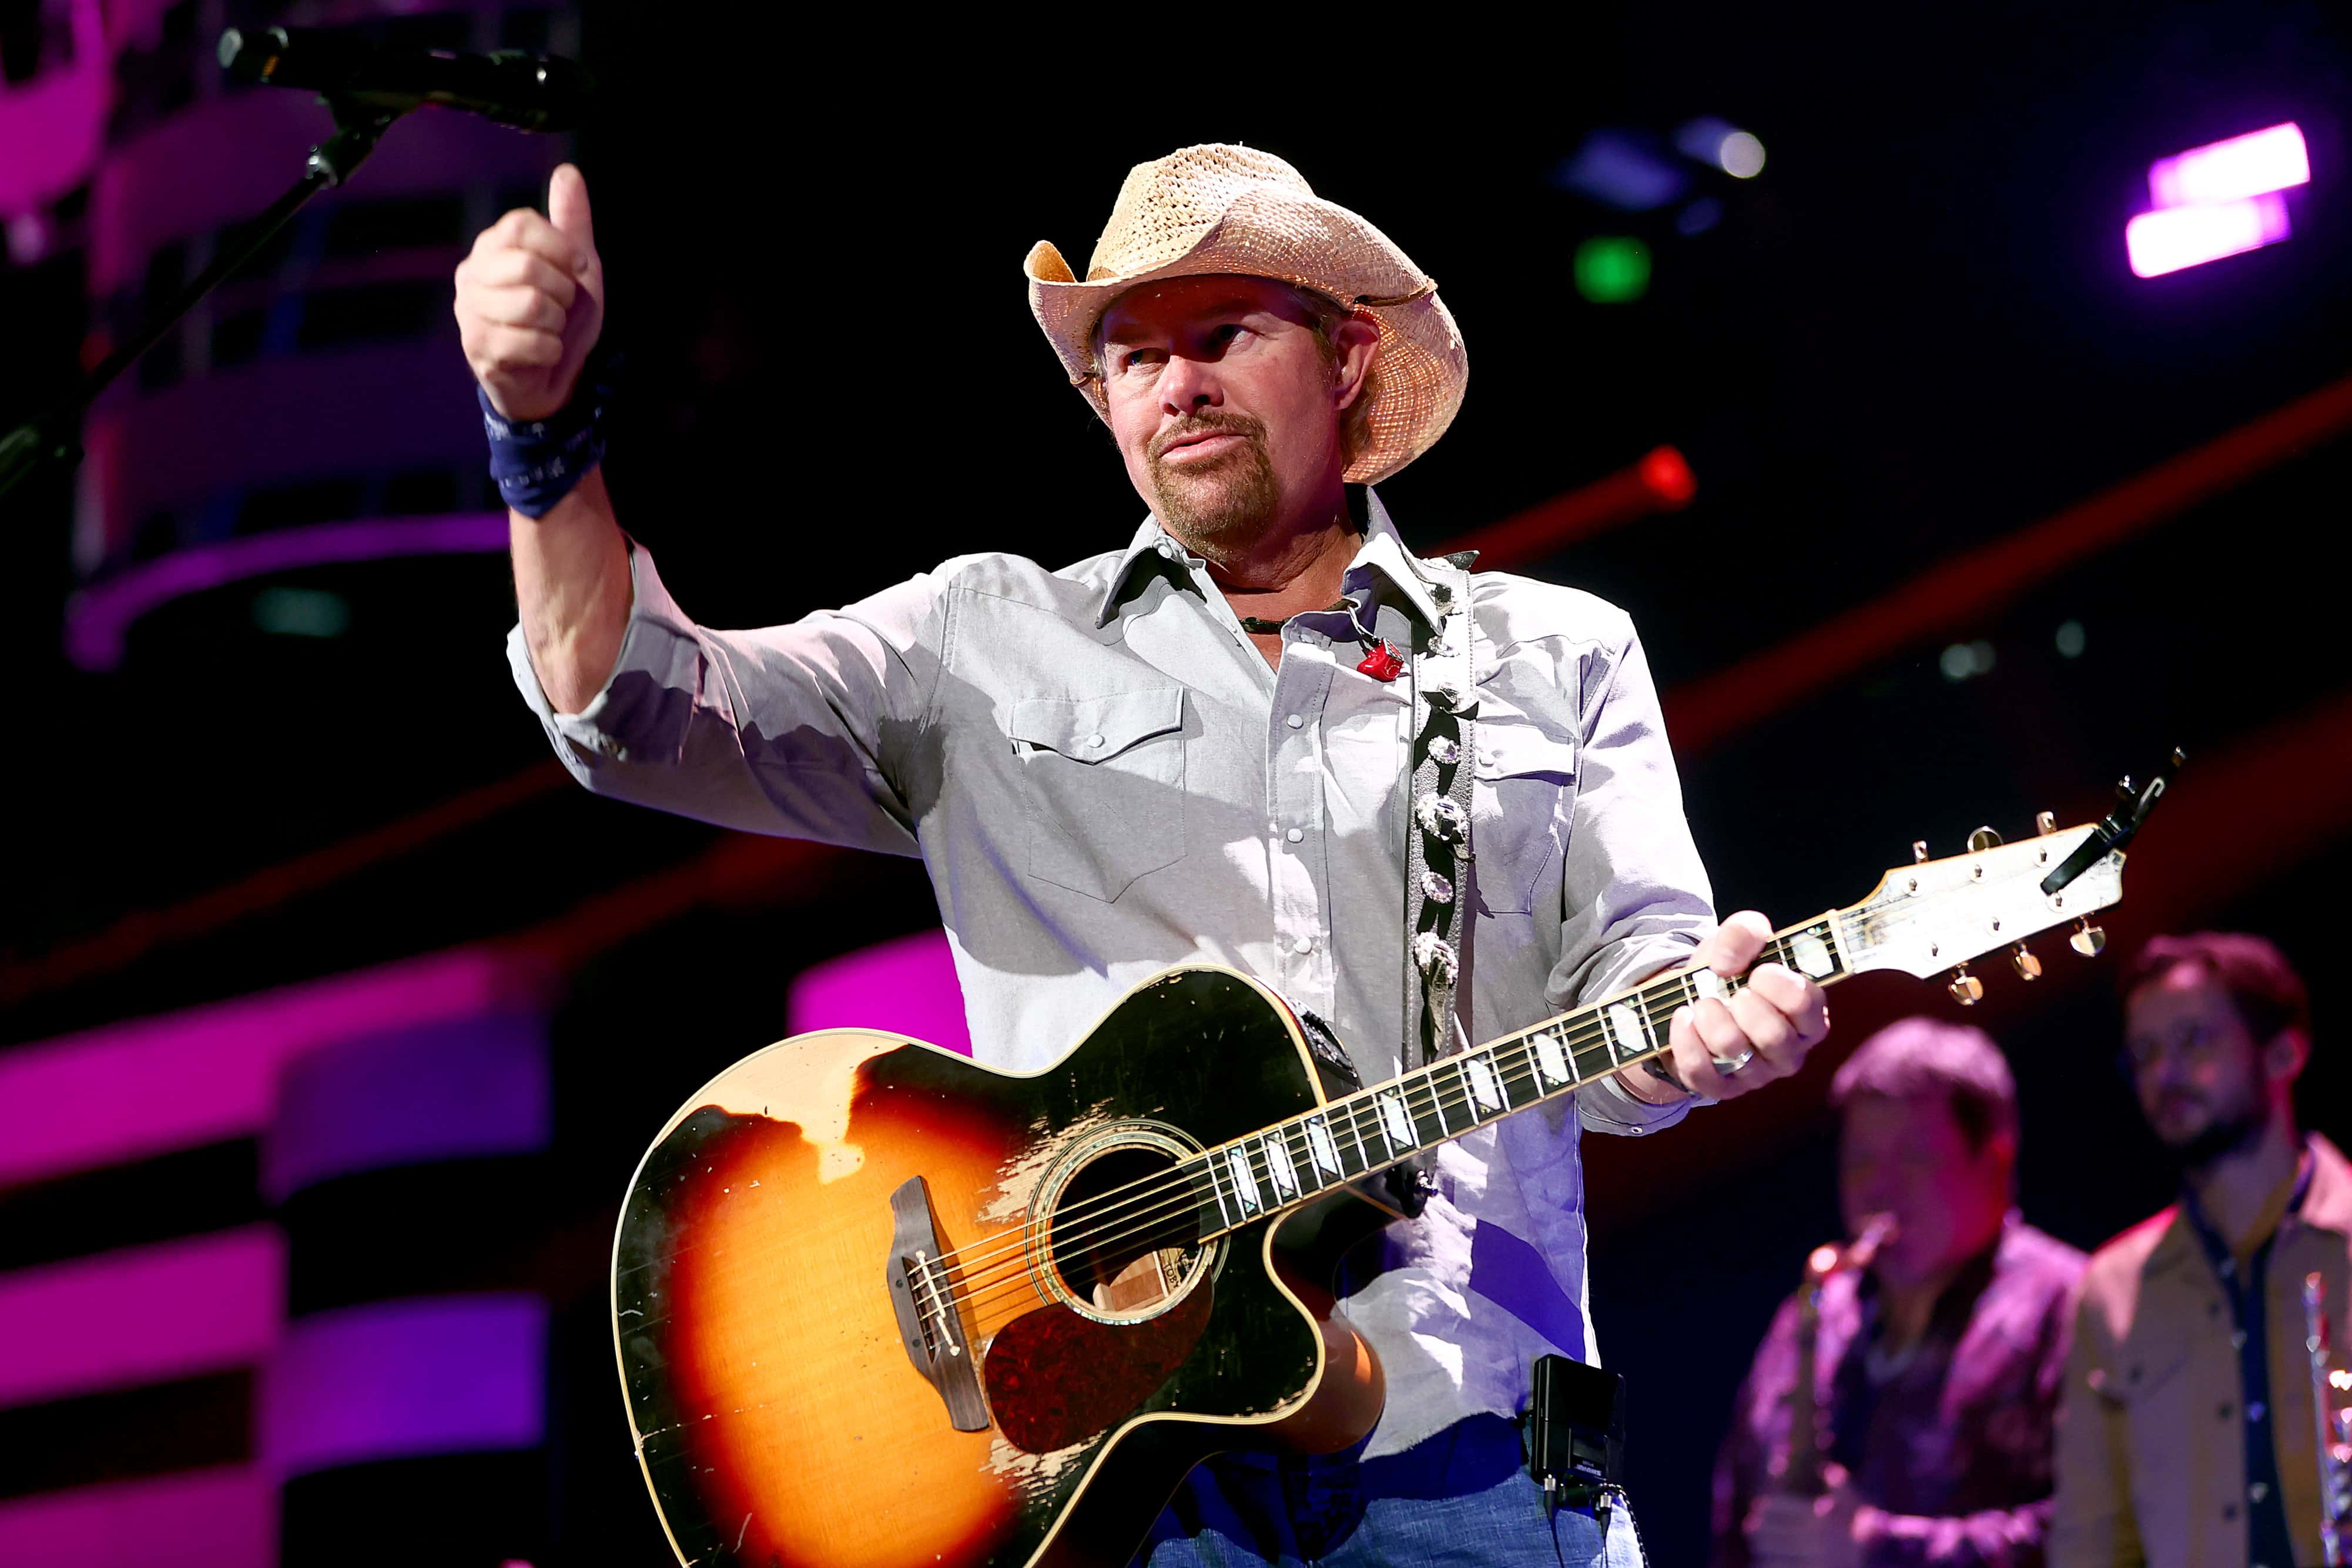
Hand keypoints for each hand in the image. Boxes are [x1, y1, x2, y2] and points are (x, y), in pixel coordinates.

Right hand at [455, 163, 604, 421]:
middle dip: (563, 292)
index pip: (519, 225)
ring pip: (531, 305)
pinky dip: (551, 350)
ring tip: (550, 330)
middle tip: (563, 307)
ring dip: (557, 323)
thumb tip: (567, 172)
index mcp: (491, 247)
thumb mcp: (574, 267)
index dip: (559, 246)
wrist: (553, 378)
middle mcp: (471, 274)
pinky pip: (531, 342)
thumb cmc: (561, 318)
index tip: (577, 269)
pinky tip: (543, 353)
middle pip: (528, 266)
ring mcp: (469, 312)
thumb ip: (571, 221)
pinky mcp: (477, 348)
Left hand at [1621, 911, 1830, 1103]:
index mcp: (1808, 1014)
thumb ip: (1744, 933)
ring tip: (1702, 1003)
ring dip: (1711, 1018)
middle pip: (1774, 1036)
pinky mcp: (1722, 1088)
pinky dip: (1686, 1041)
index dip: (1781, 985)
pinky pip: (1702, 1073)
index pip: (1808, 1005)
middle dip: (1744, 1005)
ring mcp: (1757, 1074)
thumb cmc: (1727, 973)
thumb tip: (1728, 963)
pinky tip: (1684, 1019)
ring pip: (1734, 1051)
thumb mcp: (1736, 942)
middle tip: (1732, 992)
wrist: (1690, 1002)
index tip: (1758, 971)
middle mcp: (1790, 1050)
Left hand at [1746, 1476, 1870, 1567]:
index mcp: (1821, 1519)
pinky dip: (1768, 1565)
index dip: (1770, 1507)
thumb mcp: (1860, 1511)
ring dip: (1762, 1546)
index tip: (1760, 1507)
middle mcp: (1814, 1538)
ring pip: (1775, 1549)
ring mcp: (1812, 1559)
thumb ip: (1843, 1490)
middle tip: (1750, 1527)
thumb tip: (1830, 1469)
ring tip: (1756, 1544)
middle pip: (1776, 1528)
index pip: (1785, 1508)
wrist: (1879, 1565)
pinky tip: (1762, 1562)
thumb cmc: (1865, 1537)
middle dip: (1761, 1528)